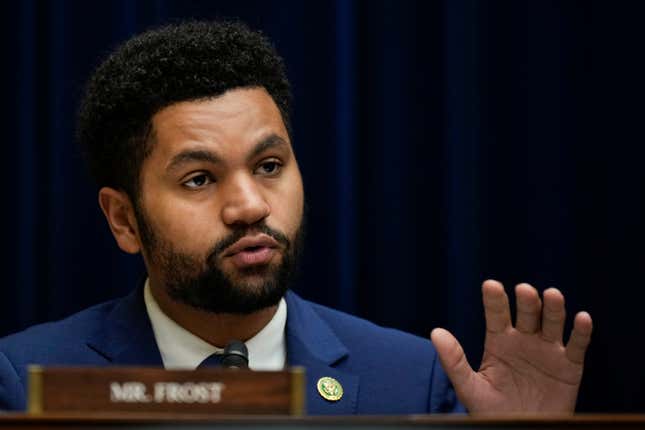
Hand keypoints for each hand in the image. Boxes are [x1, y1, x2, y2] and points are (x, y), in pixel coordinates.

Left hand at [431, 280, 591, 412]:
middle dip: (527, 301)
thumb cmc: (492, 411)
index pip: (496, 315)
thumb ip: (454, 361)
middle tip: (524, 290)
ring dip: (554, 308)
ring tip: (552, 295)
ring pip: (552, 323)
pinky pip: (577, 346)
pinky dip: (581, 332)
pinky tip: (582, 318)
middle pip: (528, 313)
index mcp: (499, 341)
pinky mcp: (569, 366)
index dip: (494, 300)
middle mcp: (524, 340)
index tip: (491, 285)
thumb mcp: (470, 388)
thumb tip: (435, 333)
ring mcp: (547, 350)